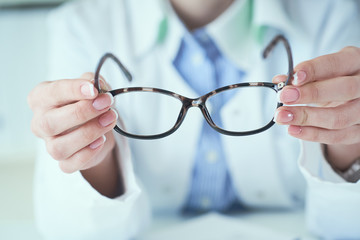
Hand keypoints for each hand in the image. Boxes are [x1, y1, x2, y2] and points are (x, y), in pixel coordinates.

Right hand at [28, 73, 117, 172]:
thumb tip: (100, 87)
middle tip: (106, 104)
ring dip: (89, 133)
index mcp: (41, 98)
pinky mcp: (63, 162)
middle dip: (82, 112)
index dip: (73, 90)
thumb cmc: (88, 102)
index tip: (94, 90)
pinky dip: (87, 153)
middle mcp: (40, 122)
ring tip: (109, 120)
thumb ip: (94, 82)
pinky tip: (101, 140)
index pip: (51, 93)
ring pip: (59, 147)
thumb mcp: (92, 86)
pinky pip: (69, 164)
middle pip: (50, 122)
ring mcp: (50, 144)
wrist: (96, 126)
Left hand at [273, 46, 359, 169]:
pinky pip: (338, 136)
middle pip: (344, 90)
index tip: (293, 77)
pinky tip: (293, 129)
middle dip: (311, 94)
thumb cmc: (333, 81)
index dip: (314, 70)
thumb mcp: (321, 73)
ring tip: (282, 116)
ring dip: (306, 118)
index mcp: (355, 62)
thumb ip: (301, 76)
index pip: (336, 64)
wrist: (353, 100)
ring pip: (340, 117)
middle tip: (284, 96)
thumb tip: (279, 81)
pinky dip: (313, 134)